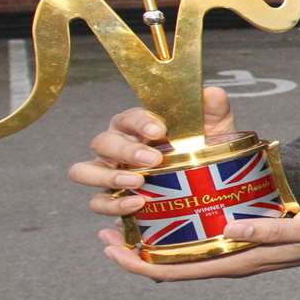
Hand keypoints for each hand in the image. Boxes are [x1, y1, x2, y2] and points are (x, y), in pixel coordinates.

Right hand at [67, 87, 237, 217]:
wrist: (206, 187)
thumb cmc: (202, 152)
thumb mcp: (214, 131)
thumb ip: (213, 110)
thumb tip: (211, 93)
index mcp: (136, 127)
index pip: (128, 118)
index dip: (139, 122)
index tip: (159, 130)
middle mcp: (117, 148)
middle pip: (102, 143)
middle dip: (125, 150)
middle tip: (153, 160)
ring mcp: (110, 174)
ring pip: (85, 171)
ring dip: (107, 177)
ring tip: (137, 183)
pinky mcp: (112, 200)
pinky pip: (98, 203)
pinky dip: (112, 206)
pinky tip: (135, 206)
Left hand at [95, 201, 299, 281]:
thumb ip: (268, 228)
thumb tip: (229, 228)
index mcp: (239, 261)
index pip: (176, 271)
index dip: (138, 264)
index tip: (110, 248)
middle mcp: (232, 261)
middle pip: (172, 267)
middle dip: (135, 254)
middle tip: (105, 233)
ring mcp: (238, 253)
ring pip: (185, 257)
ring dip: (154, 245)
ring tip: (129, 223)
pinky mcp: (245, 241)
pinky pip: (202, 244)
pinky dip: (179, 235)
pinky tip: (172, 215)